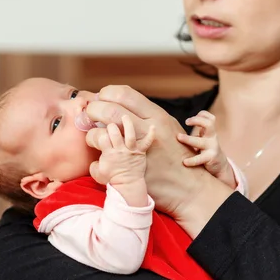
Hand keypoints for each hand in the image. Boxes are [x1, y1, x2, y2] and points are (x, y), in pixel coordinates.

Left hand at [84, 85, 231, 228]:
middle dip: (93, 110)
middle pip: (109, 110)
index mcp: (156, 116)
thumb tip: (121, 104)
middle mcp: (147, 130)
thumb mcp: (168, 125)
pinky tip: (98, 159)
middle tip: (90, 114)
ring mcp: (137, 151)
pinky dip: (96, 161)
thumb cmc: (177, 152)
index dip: (106, 94)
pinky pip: (102, 162)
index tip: (101, 99)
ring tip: (93, 137)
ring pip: (102, 135)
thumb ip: (146, 114)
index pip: (123, 94)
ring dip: (92, 134)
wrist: (189, 186)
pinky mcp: (129, 171)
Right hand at [89, 115, 154, 185]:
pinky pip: (147, 142)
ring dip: (127, 123)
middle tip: (109, 124)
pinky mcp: (141, 151)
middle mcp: (120, 150)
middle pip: (114, 131)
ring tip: (125, 116)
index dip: (97, 132)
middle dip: (111, 125)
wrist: (128, 185)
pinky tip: (153, 127)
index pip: (101, 137)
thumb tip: (92, 153)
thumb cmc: (112, 178)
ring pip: (130, 134)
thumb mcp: (96, 172)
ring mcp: (131, 150)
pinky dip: (151, 134)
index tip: (96, 132)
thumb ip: (93, 162)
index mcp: (108, 154)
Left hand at [177, 111, 236, 188]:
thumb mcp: (203, 139)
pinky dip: (192, 160)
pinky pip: (200, 158)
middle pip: (209, 124)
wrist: (219, 166)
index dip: (202, 115)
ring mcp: (212, 147)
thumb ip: (196, 133)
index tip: (189, 120)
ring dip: (189, 139)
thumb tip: (174, 127)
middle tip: (186, 122)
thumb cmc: (206, 150)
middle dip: (197, 120)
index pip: (210, 118)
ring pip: (200, 141)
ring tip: (179, 137)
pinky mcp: (210, 158)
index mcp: (209, 132)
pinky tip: (185, 162)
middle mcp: (212, 137)